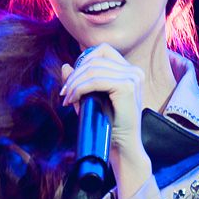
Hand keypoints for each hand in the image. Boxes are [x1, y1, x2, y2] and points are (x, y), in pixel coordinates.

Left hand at [60, 44, 151, 198]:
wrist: (122, 147)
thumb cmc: (108, 126)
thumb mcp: (91, 99)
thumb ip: (80, 82)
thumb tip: (65, 65)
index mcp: (130, 71)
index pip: (103, 50)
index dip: (83, 60)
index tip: (72, 80)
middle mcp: (134, 71)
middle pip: (95, 59)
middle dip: (75, 75)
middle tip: (64, 93)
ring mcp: (133, 77)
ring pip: (93, 69)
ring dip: (74, 83)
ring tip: (67, 98)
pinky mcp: (127, 87)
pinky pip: (95, 80)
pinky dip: (79, 88)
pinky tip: (72, 100)